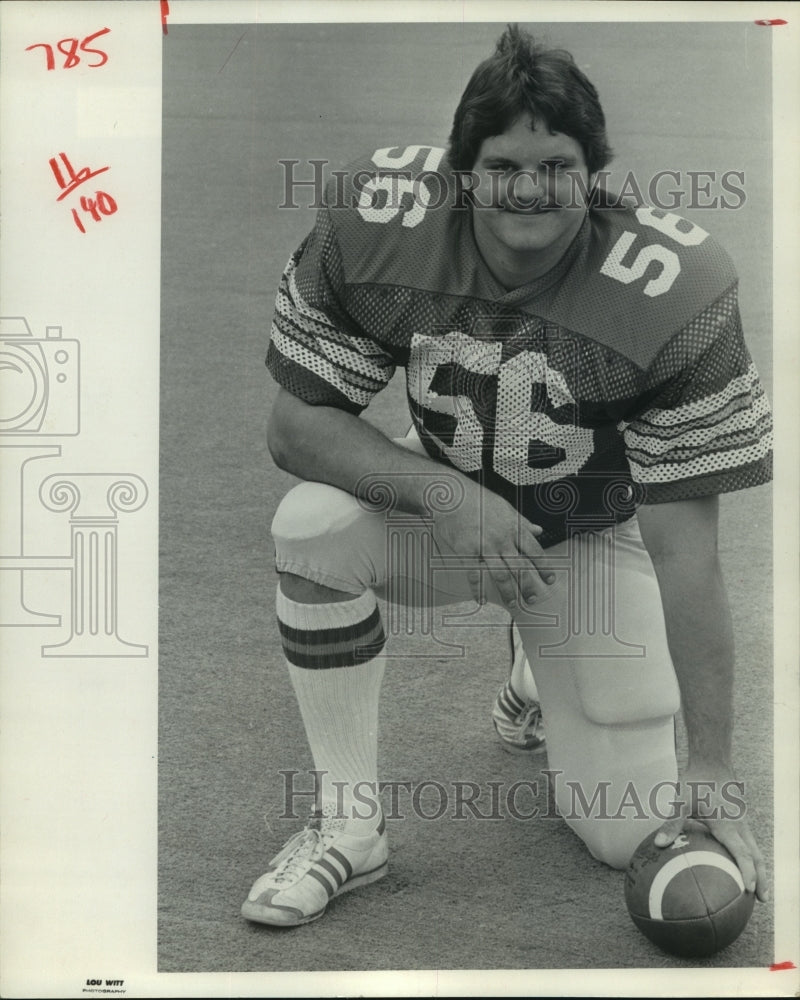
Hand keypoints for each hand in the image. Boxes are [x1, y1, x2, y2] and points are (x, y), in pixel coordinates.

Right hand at [431, 478, 554, 609]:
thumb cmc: (479, 500)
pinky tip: (481, 600)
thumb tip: (539, 530)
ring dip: (508, 592)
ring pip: (500, 574)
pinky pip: (474, 574)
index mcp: (513, 528)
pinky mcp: (467, 551)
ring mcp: (484, 546)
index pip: (535, 551)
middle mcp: (502, 539)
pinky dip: (478, 589)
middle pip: (520, 567)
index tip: (550, 579)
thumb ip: (522, 522)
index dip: (544, 567)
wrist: (453, 495)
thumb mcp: (506, 507)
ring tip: (513, 604)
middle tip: (533, 599)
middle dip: (528, 585)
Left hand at [653, 764, 768, 901]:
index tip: (749, 890)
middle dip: (761, 878)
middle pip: (756, 856)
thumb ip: (672, 822)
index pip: (742, 853)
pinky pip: (748, 841)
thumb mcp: (681, 800)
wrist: (713, 760)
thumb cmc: (696, 780)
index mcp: (727, 825)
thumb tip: (659, 844)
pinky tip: (739, 864)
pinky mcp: (740, 818)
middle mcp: (739, 825)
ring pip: (755, 849)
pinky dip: (750, 856)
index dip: (747, 871)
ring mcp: (742, 822)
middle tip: (761, 900)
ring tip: (756, 889)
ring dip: (758, 868)